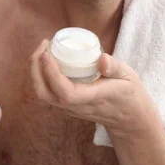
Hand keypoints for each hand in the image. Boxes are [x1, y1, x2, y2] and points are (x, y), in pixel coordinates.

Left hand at [29, 40, 159, 139]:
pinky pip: (47, 92)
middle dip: (36, 70)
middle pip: (46, 94)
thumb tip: (102, 58)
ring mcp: (70, 108)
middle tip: (43, 46)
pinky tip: (47, 60)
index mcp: (94, 98)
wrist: (128, 118)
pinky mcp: (66, 106)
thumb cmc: (129, 93)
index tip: (47, 54)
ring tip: (43, 50)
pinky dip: (41, 75)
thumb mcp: (129, 76)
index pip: (66, 93)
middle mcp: (77, 106)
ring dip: (36, 71)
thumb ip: (115, 68)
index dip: (51, 74)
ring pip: (44, 94)